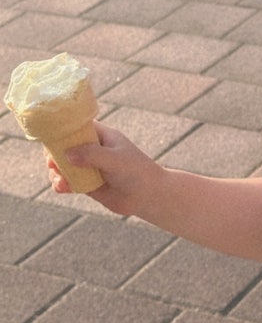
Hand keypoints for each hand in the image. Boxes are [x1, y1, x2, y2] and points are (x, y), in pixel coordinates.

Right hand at [47, 121, 162, 216]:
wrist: (149, 196)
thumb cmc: (136, 171)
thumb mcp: (115, 159)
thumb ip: (92, 155)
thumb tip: (67, 154)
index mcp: (101, 135)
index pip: (77, 126)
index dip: (62, 130)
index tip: (51, 139)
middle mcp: (93, 149)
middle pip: (65, 146)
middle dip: (54, 154)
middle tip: (52, 163)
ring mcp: (89, 167)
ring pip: (63, 166)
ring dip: (56, 172)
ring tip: (60, 179)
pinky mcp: (87, 184)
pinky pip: (67, 182)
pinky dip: (61, 184)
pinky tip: (64, 187)